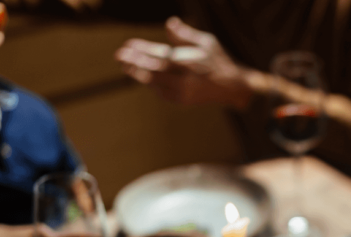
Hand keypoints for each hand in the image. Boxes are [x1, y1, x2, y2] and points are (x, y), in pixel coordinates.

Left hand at [115, 18, 251, 108]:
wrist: (232, 87)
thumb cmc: (219, 60)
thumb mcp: (206, 42)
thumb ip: (186, 34)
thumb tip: (169, 23)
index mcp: (190, 62)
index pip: (160, 55)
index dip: (142, 50)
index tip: (128, 44)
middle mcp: (185, 79)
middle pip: (153, 70)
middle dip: (134, 62)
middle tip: (118, 55)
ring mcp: (183, 92)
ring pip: (154, 83)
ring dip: (137, 74)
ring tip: (125, 66)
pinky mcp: (182, 101)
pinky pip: (161, 92)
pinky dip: (150, 84)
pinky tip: (141, 76)